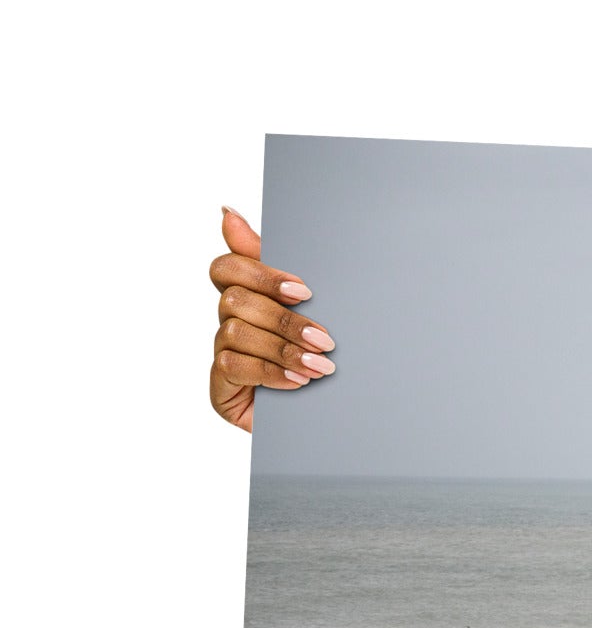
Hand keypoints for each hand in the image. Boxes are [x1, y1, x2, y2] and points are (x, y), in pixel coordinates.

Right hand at [208, 207, 334, 430]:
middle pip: (235, 300)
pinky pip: (233, 367)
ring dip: (283, 349)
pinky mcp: (220, 386)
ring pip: (235, 332)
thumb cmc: (322, 354)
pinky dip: (270, 372)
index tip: (303, 291)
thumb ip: (278, 265)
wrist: (335, 415)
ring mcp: (222, 353)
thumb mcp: (314, 308)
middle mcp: (229, 321)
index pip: (228, 267)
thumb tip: (226, 212)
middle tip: (326, 338)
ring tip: (321, 366)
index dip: (261, 274)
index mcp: (249, 295)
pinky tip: (299, 382)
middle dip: (285, 320)